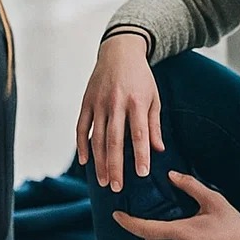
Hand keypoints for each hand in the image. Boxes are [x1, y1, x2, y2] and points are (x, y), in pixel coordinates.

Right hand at [76, 32, 163, 190]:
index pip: (138, 133)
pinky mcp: (86, 103)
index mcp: (137, 102)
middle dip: (115, 166)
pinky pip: (81, 128)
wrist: (119, 51)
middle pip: (114, 141)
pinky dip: (82, 146)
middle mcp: (115, 103)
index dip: (140, 154)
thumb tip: (158, 150)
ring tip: (103, 181)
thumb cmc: (141, 78)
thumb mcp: (154, 97)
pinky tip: (85, 162)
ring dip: (99, 162)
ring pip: (97, 138)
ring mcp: (98, 103)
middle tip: (116, 187)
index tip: (141, 173)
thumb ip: (154, 124)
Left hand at [113, 171, 239, 239]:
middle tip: (157, 224)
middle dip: (148, 236)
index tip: (118, 216)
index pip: (146, 229)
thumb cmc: (236, 225)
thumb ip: (190, 186)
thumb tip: (171, 175)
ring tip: (193, 233)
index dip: (128, 223)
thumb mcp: (214, 200)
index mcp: (184, 233)